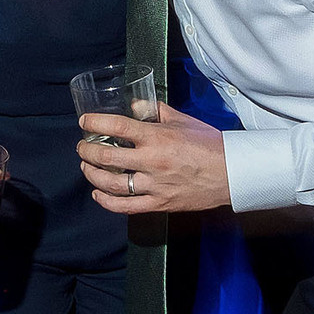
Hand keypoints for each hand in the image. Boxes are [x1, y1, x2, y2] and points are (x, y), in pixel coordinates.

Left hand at [75, 104, 232, 214]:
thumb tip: (135, 106)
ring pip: (111, 183)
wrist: (231, 173)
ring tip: (86, 167)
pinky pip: (125, 207)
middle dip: (87, 151)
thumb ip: (156, 112)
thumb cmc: (209, 145)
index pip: (117, 127)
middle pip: (106, 157)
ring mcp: (154, 185)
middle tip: (82, 147)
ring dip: (92, 174)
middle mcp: (151, 161)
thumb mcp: (183, 121)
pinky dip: (107, 201)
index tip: (85, 122)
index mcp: (157, 137)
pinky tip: (98, 193)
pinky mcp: (158, 204)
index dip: (95, 123)